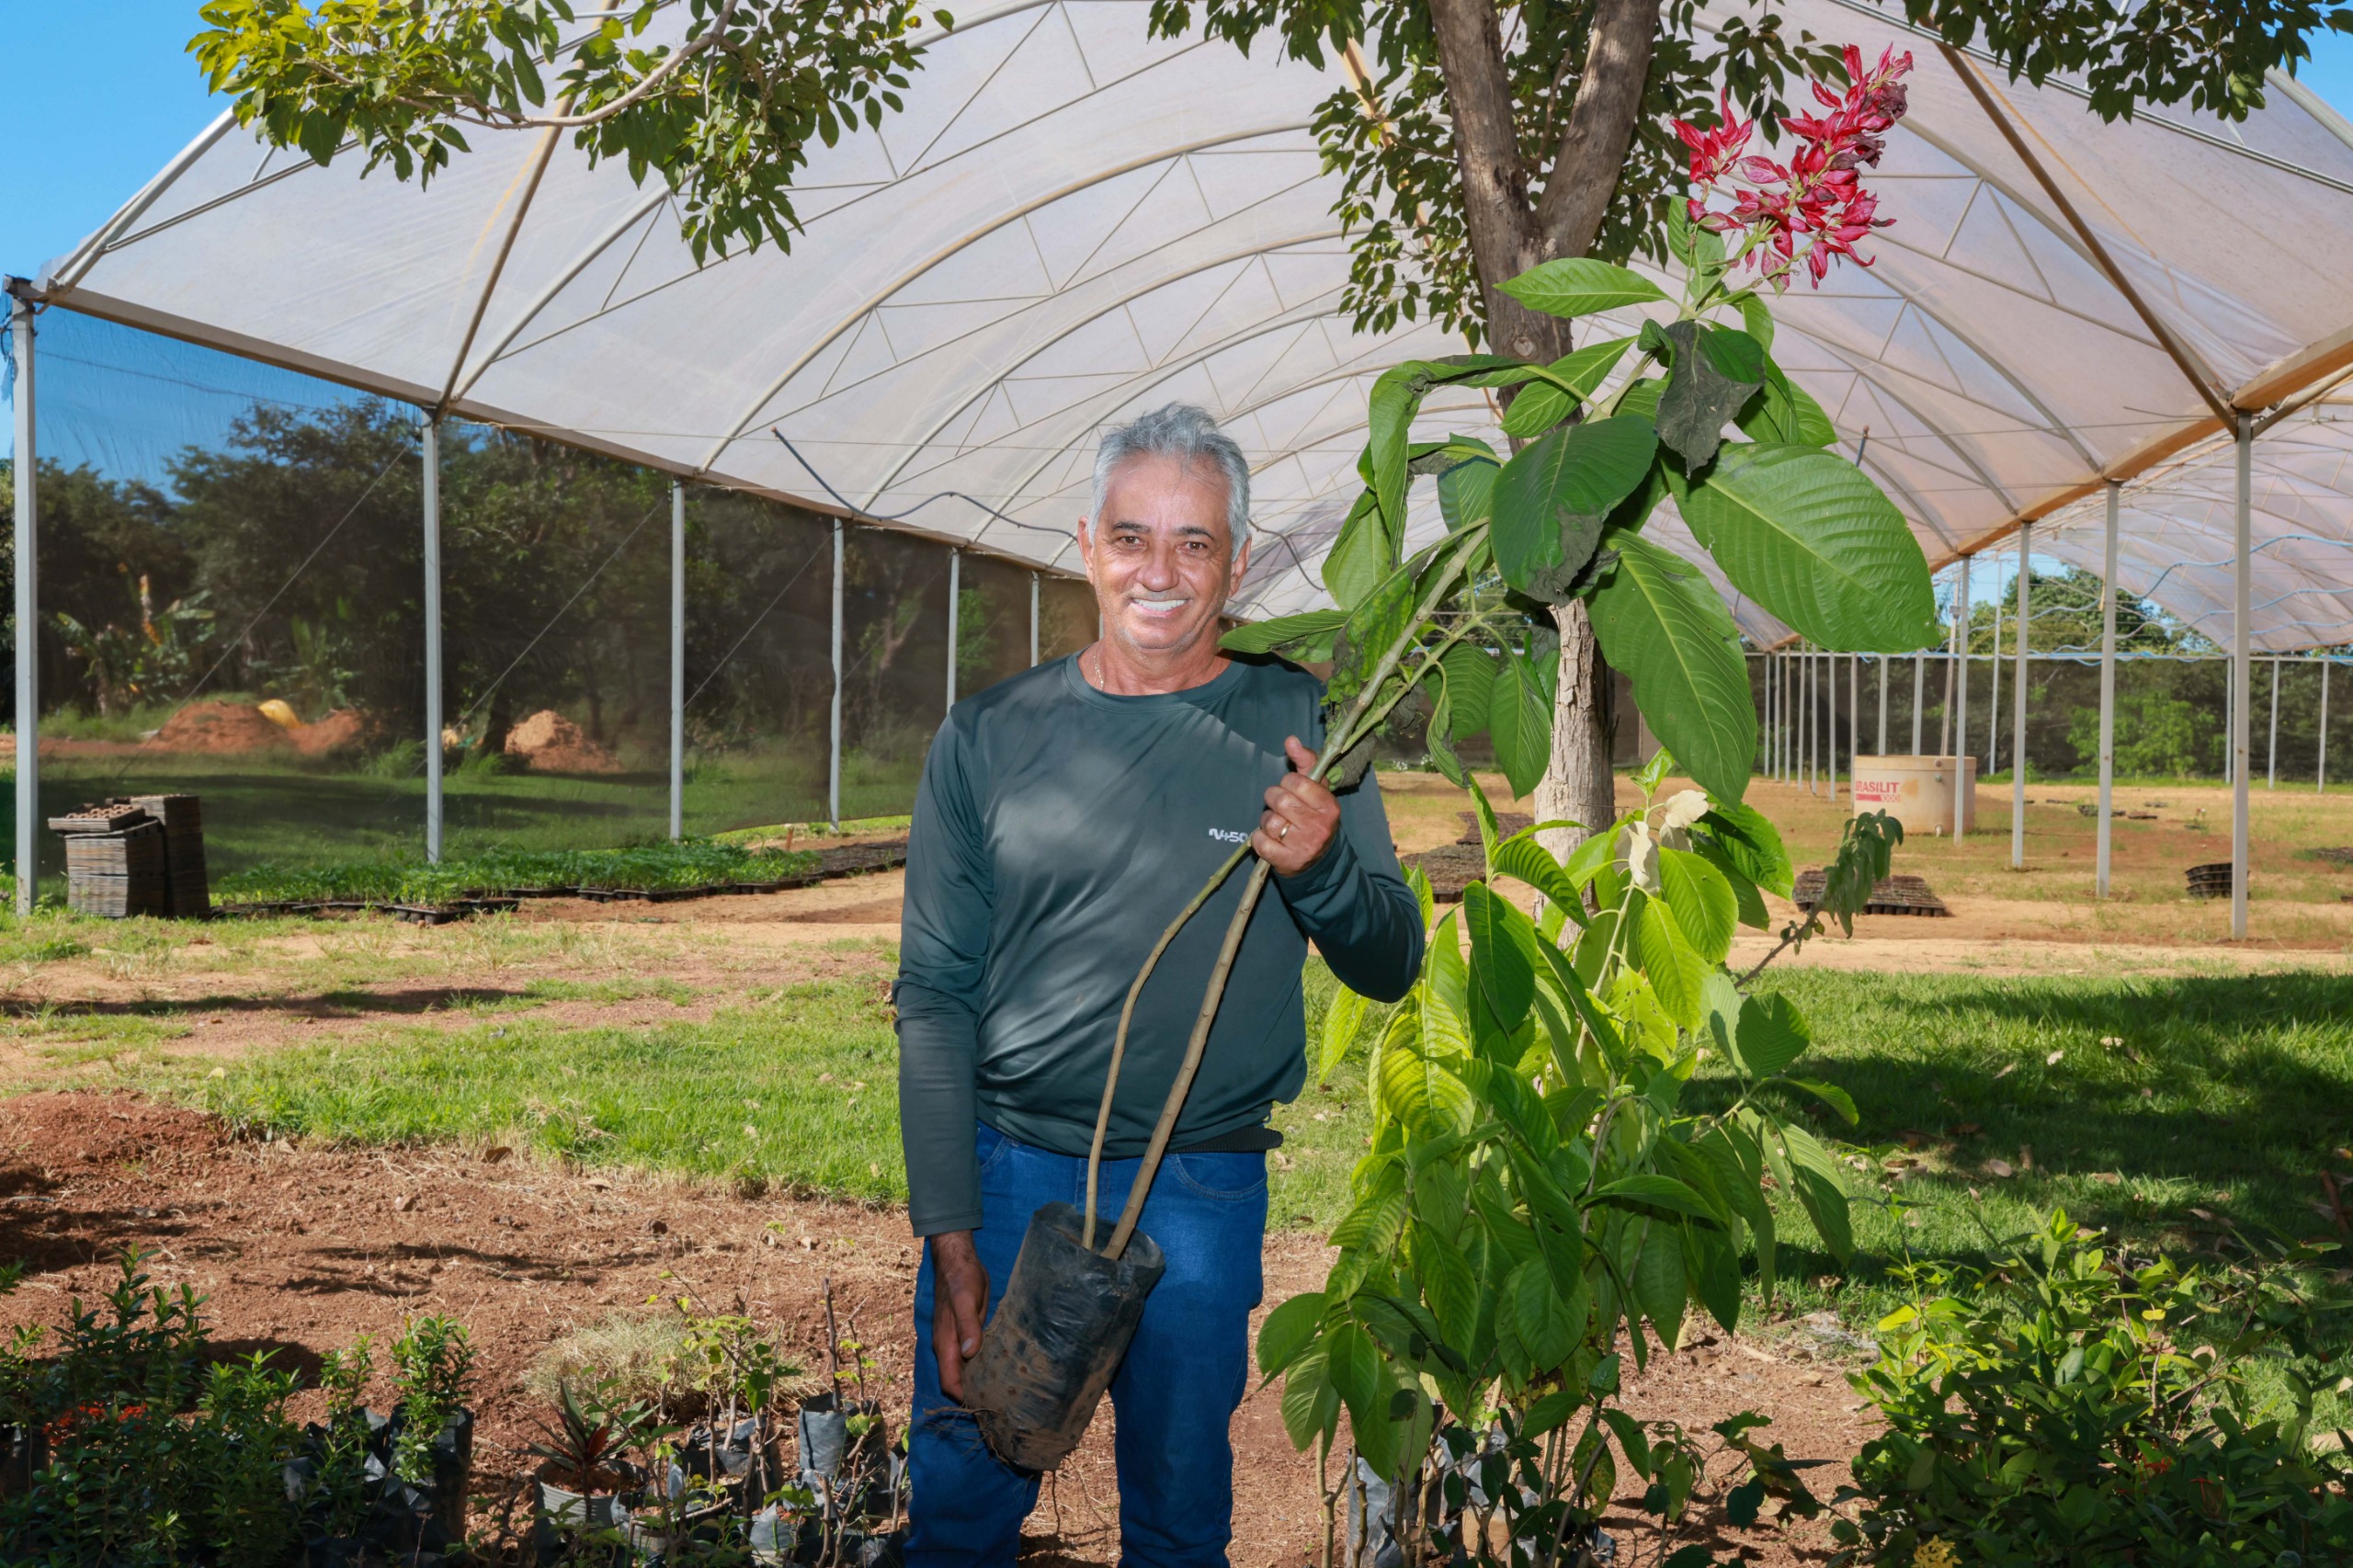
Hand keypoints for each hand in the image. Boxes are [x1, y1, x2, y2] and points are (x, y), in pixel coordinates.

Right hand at [928, 1230, 989, 1402]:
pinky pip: (972, 1358)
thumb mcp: (966, 1300)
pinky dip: (983, 1366)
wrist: (957, 1260)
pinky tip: (1001, 1368)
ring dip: (979, 1381)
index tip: (986, 1408)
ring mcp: (957, 1341)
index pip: (950, 1382)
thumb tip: (969, 1354)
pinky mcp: (967, 1333)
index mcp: (945, 1343)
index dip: (964, 1398)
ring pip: (965, 1371)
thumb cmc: (961, 1279)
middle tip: (1002, 1404)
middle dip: (974, 1395)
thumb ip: (967, 1326)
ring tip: (1005, 1391)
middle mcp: (949, 1347)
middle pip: (957, 1381)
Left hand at [1253, 735, 1340, 876]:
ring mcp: (1303, 846)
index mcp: (1329, 806)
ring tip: (1278, 824)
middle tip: (1280, 806)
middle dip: (1273, 799)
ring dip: (1267, 820)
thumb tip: (1290, 740)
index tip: (1291, 789)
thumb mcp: (1317, 789)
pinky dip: (1259, 838)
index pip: (1296, 782)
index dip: (1287, 783)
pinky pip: (1260, 842)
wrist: (1319, 860)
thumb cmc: (1315, 816)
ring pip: (1270, 822)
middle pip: (1280, 800)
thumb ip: (1306, 762)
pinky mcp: (1287, 862)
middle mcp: (1319, 826)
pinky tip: (1271, 839)